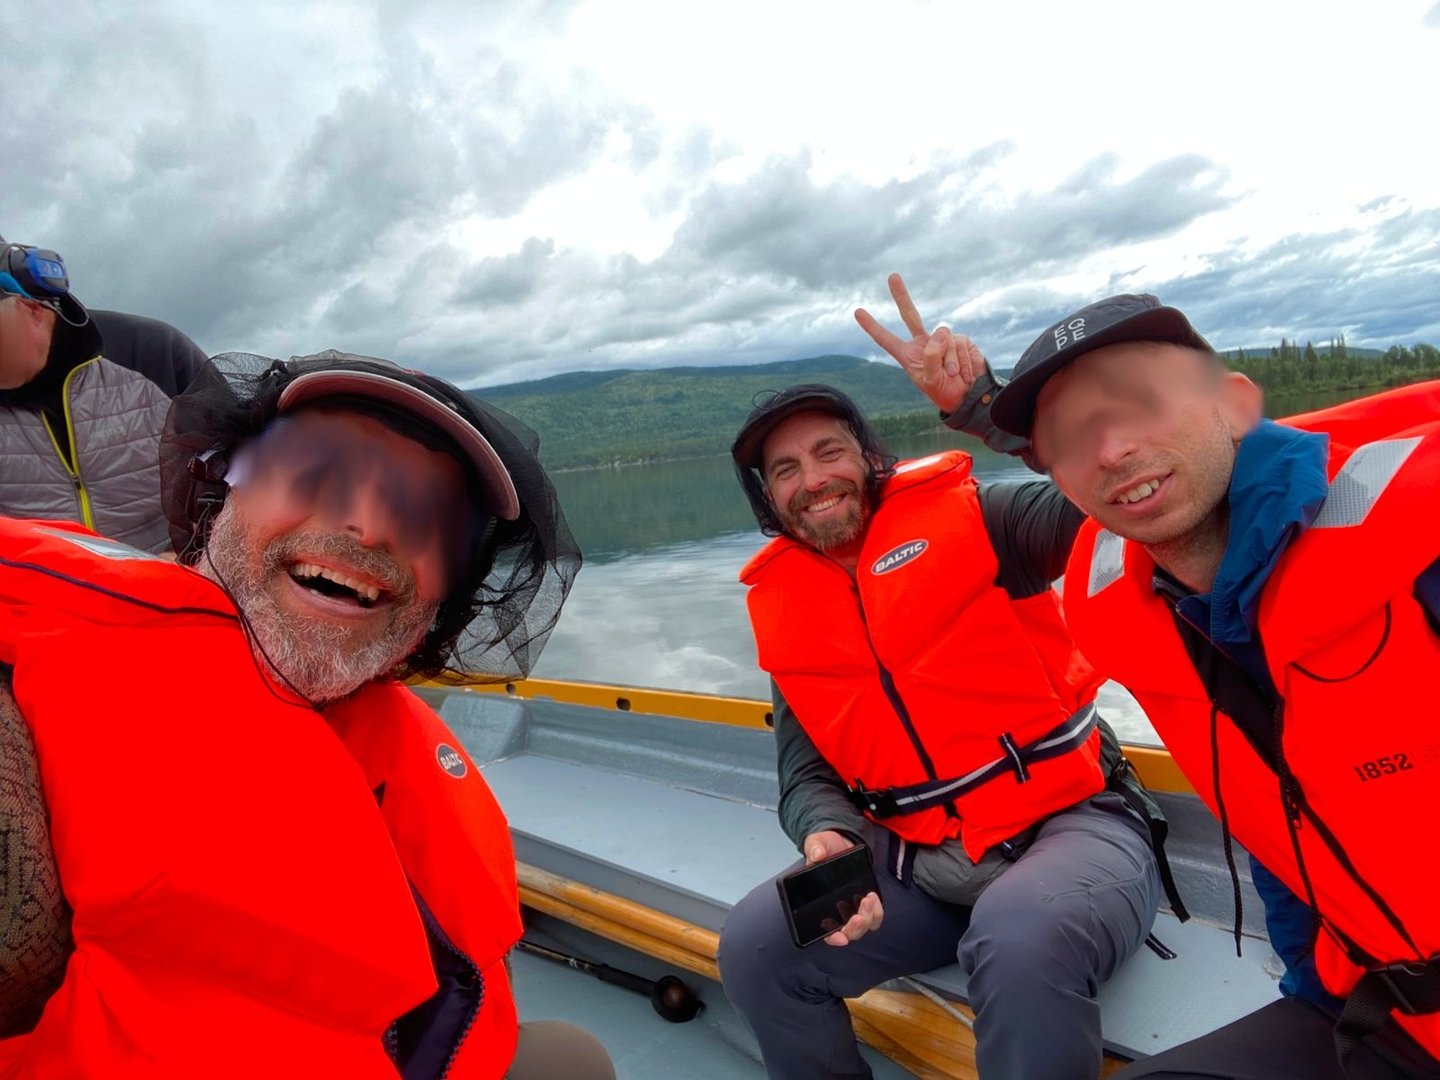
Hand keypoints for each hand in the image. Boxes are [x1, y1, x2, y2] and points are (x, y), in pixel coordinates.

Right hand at [802, 831, 884, 946]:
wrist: (841, 842)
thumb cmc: (825, 848)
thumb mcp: (817, 843)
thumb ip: (814, 848)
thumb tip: (816, 854)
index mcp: (818, 904)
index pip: (824, 930)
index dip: (832, 938)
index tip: (840, 938)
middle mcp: (836, 911)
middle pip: (848, 933)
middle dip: (855, 928)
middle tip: (859, 916)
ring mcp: (852, 908)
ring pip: (864, 927)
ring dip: (868, 918)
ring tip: (868, 898)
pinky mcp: (865, 903)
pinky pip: (875, 916)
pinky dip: (877, 910)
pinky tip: (872, 896)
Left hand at [855, 272, 988, 413]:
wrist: (969, 396)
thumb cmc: (946, 392)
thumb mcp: (932, 381)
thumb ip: (931, 357)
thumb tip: (940, 331)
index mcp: (908, 356)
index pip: (886, 339)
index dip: (872, 327)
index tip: (857, 312)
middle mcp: (923, 344)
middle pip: (910, 314)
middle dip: (901, 295)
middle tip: (892, 276)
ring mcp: (942, 339)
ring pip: (943, 338)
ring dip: (949, 360)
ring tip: (952, 375)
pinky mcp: (960, 339)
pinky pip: (959, 342)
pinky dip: (962, 359)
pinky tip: (963, 371)